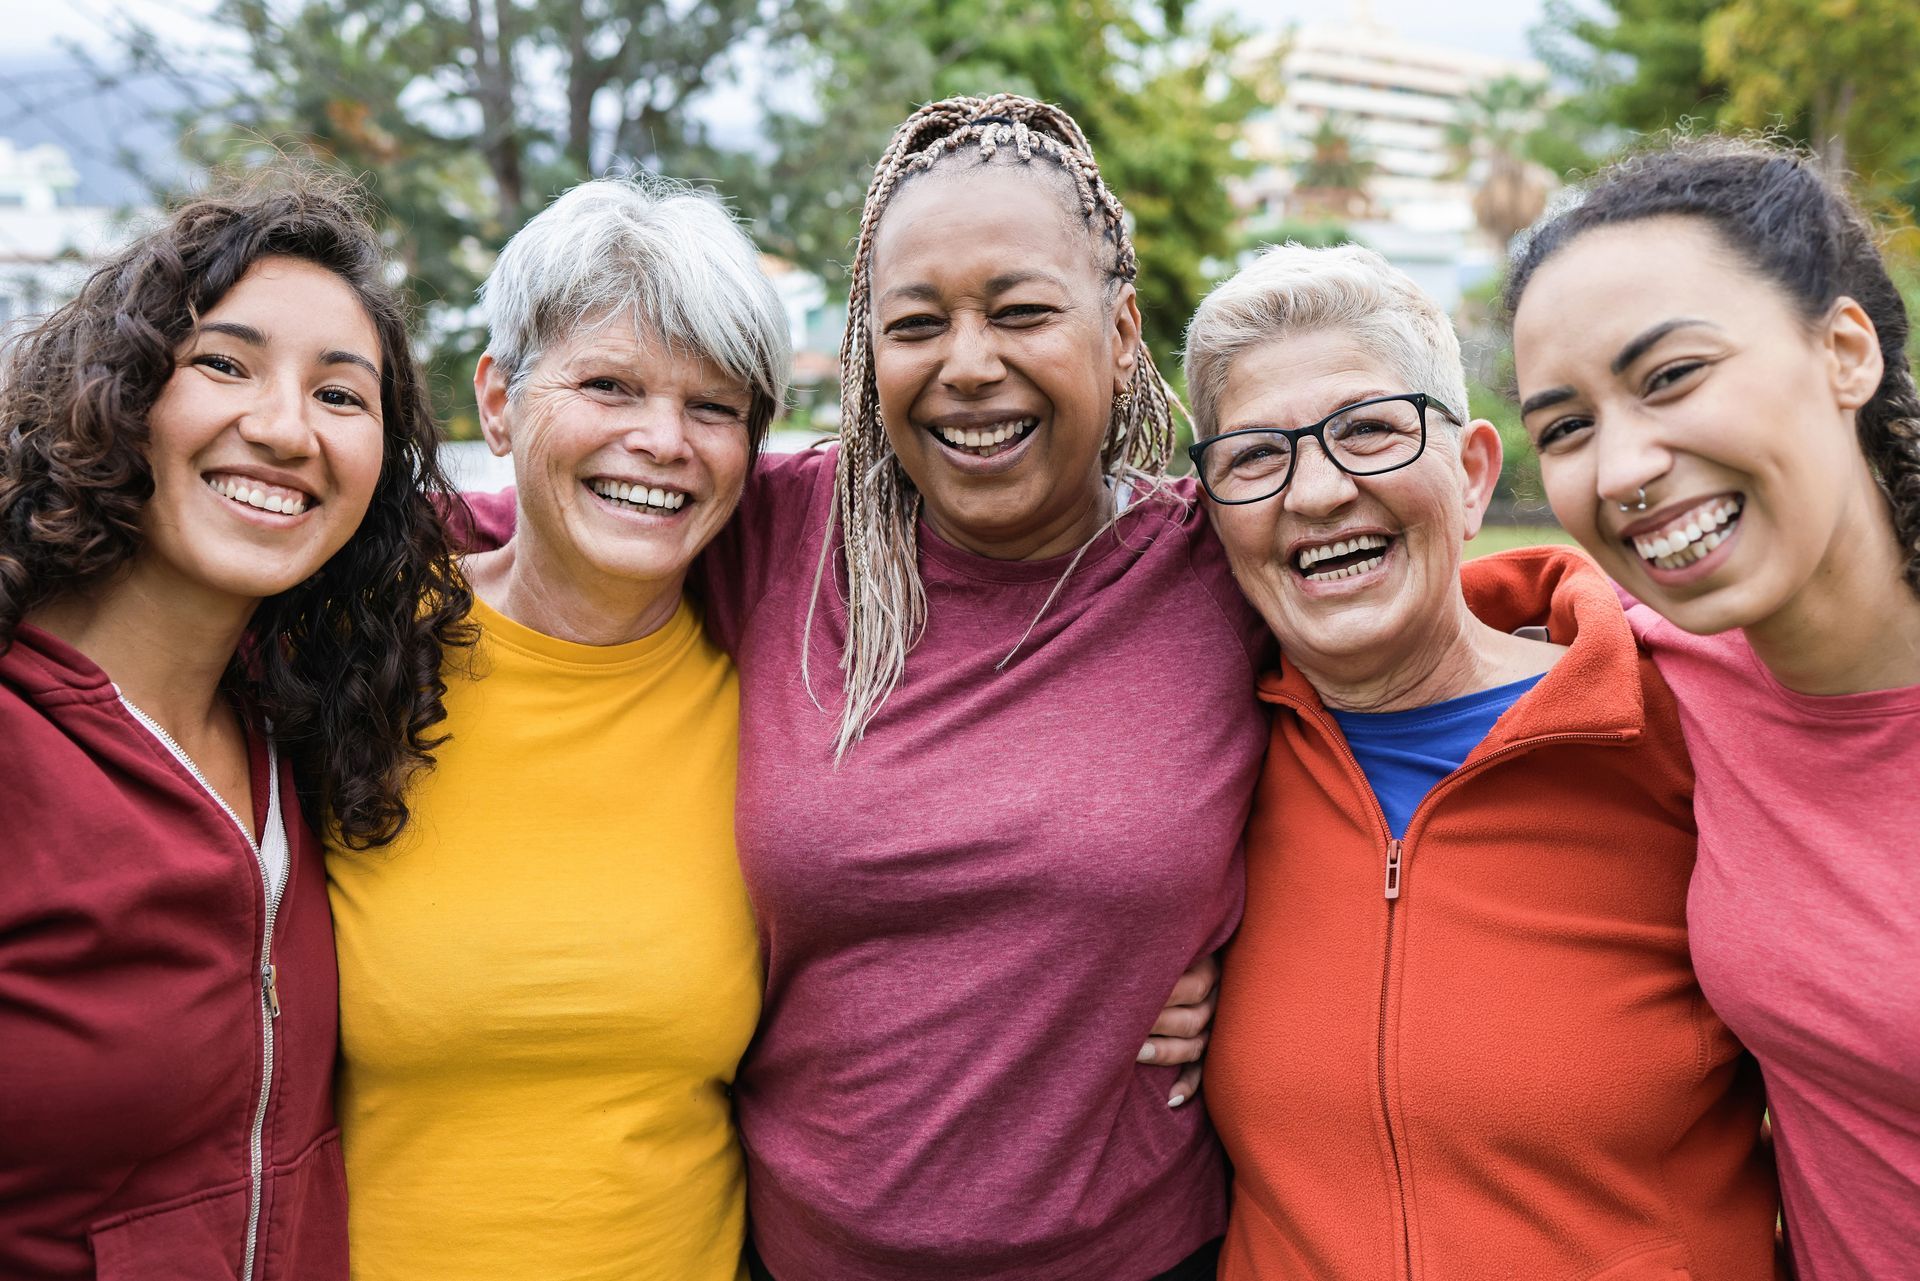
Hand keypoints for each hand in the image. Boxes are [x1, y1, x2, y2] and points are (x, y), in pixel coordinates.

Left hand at [1138, 951, 1218, 1108]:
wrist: (1195, 952)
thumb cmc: (1161, 942)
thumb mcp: (1166, 940)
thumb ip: (1152, 947)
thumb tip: (1116, 955)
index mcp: (1208, 966)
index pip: (1192, 986)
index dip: (1160, 994)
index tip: (1127, 997)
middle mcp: (1216, 998)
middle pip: (1193, 1019)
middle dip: (1158, 1023)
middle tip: (1125, 1024)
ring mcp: (1216, 1024)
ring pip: (1196, 1045)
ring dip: (1166, 1052)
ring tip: (1136, 1052)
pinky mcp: (1210, 1047)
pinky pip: (1203, 1069)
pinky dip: (1188, 1085)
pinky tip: (1171, 1100)